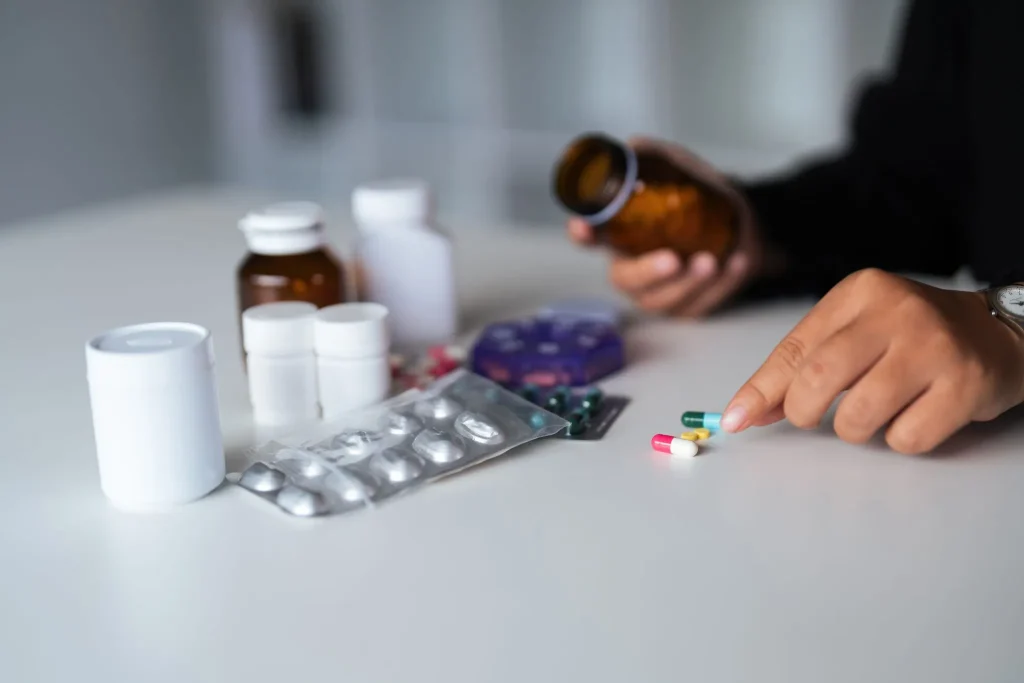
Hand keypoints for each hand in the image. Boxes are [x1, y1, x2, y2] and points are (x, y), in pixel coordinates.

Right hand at [568, 136, 768, 316]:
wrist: (741, 224)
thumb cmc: (698, 199)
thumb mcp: (679, 169)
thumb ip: (654, 157)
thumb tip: (633, 145)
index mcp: (622, 236)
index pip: (592, 238)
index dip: (583, 234)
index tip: (585, 227)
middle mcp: (634, 267)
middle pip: (626, 280)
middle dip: (648, 272)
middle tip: (673, 258)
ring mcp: (660, 291)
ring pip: (664, 299)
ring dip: (688, 283)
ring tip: (712, 260)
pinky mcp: (688, 307)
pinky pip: (701, 304)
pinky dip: (722, 285)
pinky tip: (737, 263)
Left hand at [721, 269, 1023, 453]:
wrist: (998, 332)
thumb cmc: (909, 338)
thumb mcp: (854, 331)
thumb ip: (802, 365)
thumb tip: (748, 411)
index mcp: (859, 293)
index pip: (794, 348)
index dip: (760, 390)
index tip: (736, 420)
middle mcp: (896, 311)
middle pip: (819, 379)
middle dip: (802, 412)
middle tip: (812, 418)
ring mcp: (934, 346)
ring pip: (859, 416)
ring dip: (855, 430)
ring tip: (875, 412)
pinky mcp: (965, 384)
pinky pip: (906, 437)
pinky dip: (901, 439)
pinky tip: (916, 414)